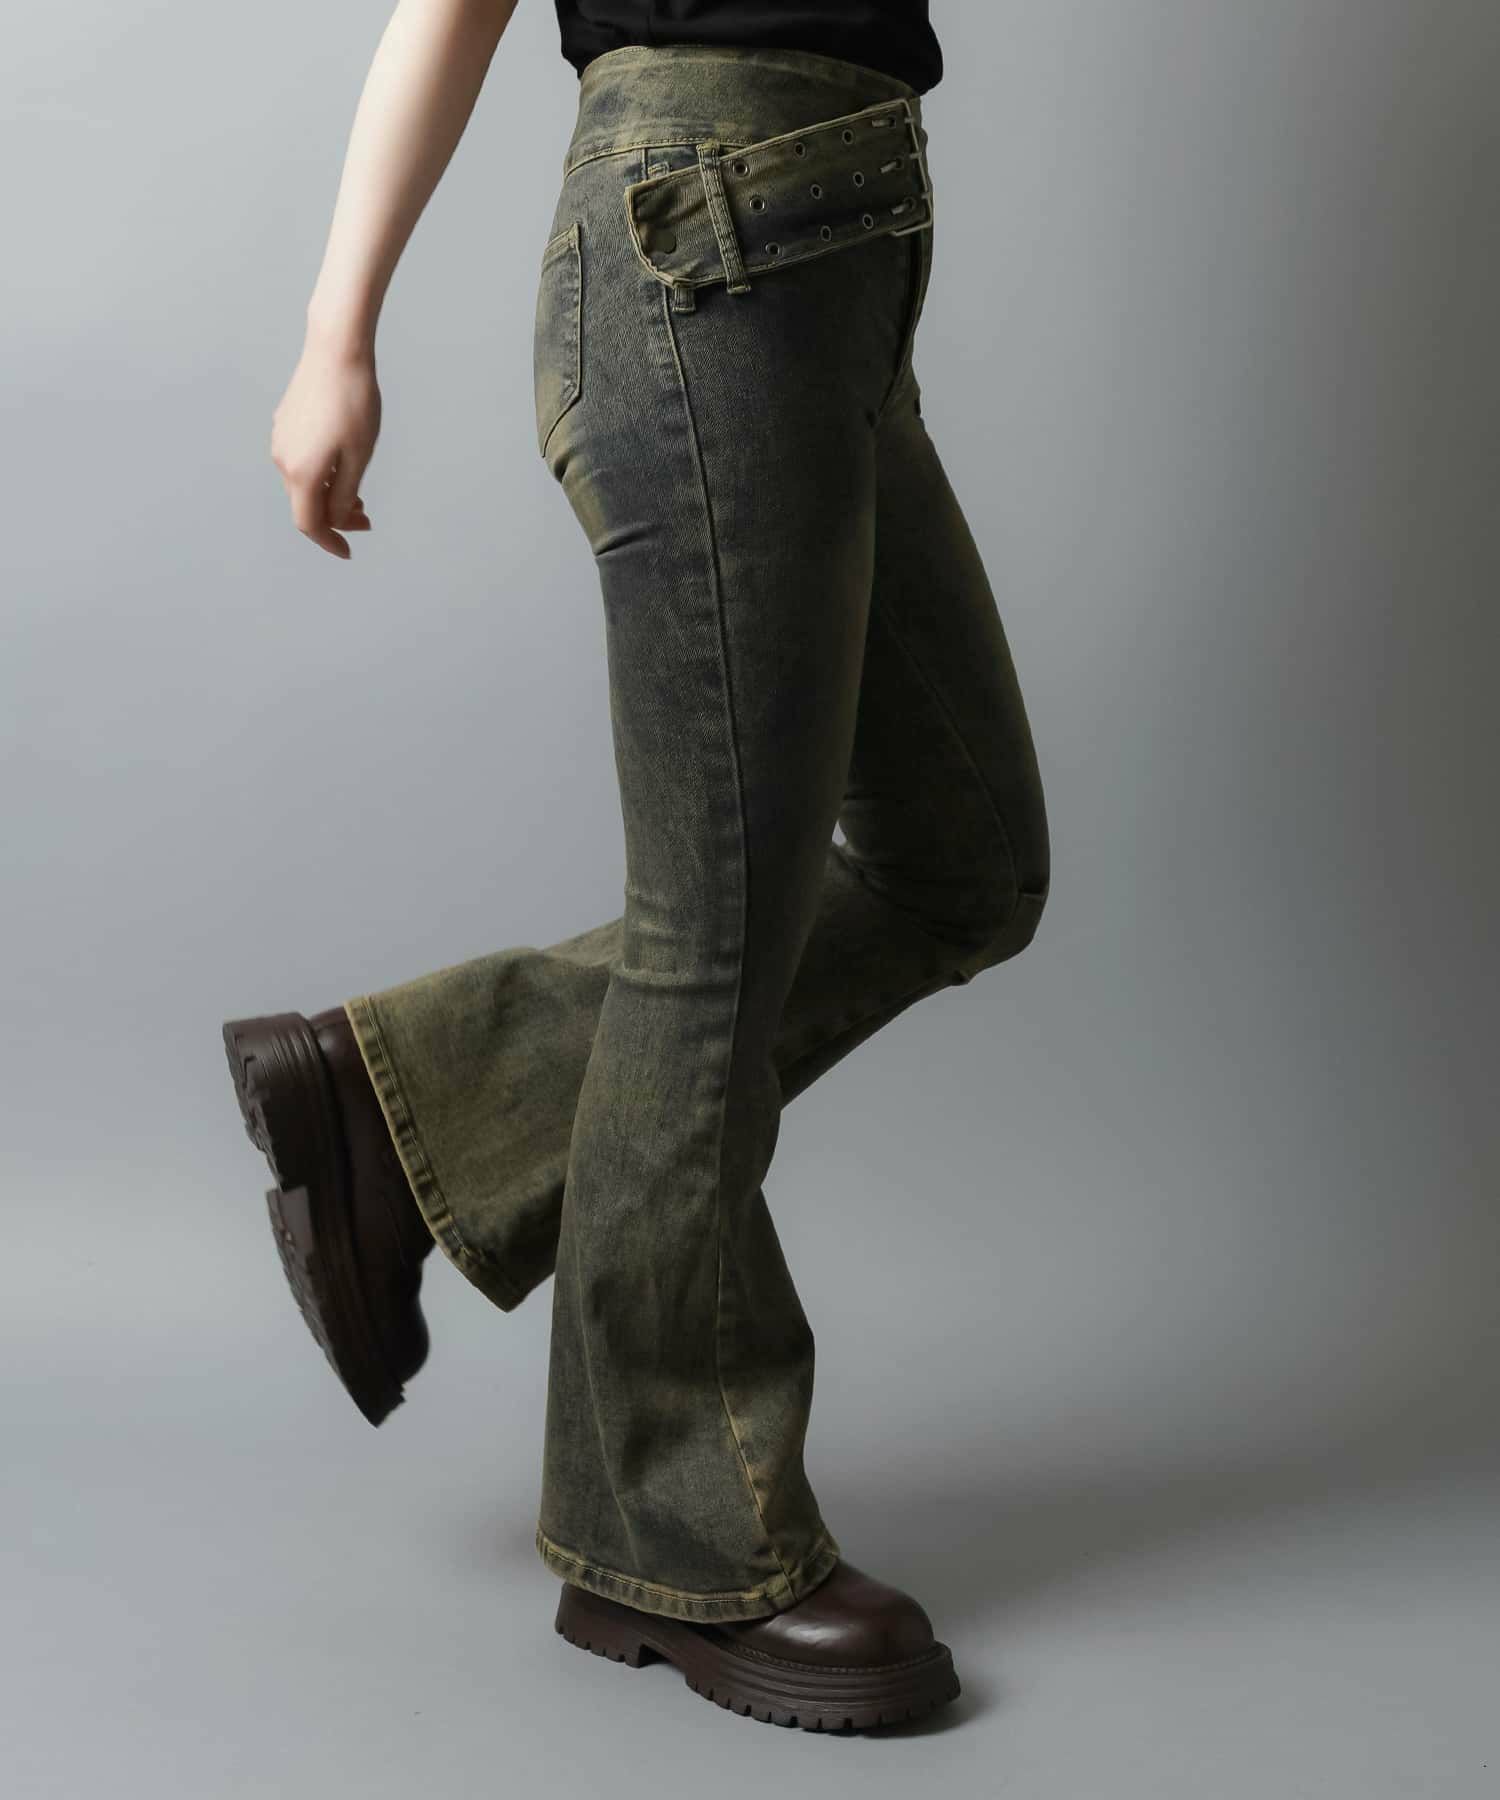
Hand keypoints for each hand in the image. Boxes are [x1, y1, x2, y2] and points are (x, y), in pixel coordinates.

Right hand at [270, 336, 380, 559]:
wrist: (336, 349)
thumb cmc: (354, 402)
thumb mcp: (359, 457)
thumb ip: (345, 495)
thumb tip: (336, 519)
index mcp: (301, 472)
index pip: (309, 524)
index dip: (329, 542)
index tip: (347, 552)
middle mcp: (282, 459)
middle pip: (306, 504)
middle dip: (335, 518)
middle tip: (367, 518)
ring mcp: (280, 439)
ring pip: (303, 483)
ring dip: (328, 495)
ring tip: (358, 495)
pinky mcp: (284, 423)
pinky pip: (300, 461)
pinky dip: (320, 474)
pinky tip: (341, 466)